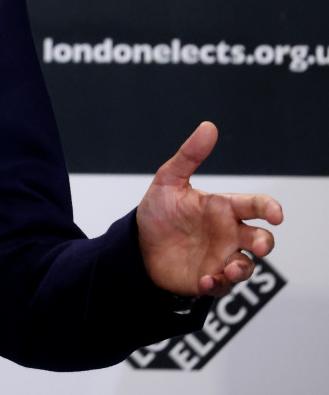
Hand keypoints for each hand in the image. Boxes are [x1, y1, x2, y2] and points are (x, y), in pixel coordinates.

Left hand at [137, 121, 282, 297]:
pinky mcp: (208, 278)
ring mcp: (220, 257)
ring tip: (230, 269)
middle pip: (260, 238)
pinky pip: (221, 285)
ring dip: (243, 268)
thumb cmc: (159, 212)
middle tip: (258, 245)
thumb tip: (209, 126)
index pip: (254, 205)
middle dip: (264, 242)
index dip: (269, 208)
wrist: (137, 244)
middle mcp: (228, 233)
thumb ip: (189, 156)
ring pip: (246, 265)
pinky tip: (204, 279)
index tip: (275, 214)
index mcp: (223, 208)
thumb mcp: (168, 181)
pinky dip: (216, 283)